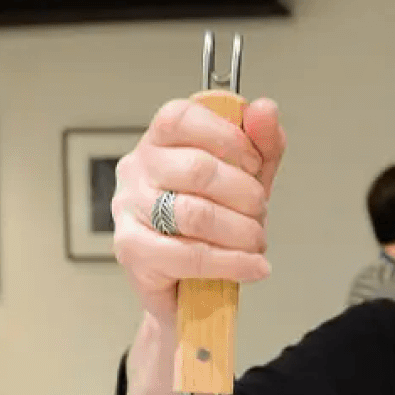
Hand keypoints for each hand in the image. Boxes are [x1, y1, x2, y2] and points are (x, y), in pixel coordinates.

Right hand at [111, 97, 285, 322]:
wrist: (192, 285)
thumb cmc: (214, 225)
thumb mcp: (246, 178)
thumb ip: (261, 143)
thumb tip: (264, 109)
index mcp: (159, 142)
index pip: (181, 118)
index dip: (228, 137)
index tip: (254, 163)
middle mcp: (137, 171)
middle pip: (197, 169)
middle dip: (245, 194)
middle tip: (260, 212)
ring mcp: (130, 211)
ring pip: (194, 214)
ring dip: (241, 231)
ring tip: (256, 241)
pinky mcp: (133, 252)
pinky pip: (190, 255)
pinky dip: (232, 263)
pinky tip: (252, 266)